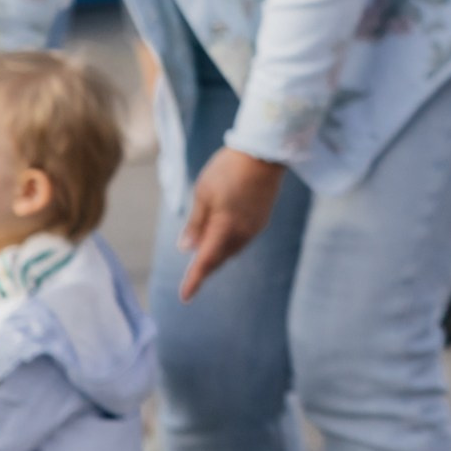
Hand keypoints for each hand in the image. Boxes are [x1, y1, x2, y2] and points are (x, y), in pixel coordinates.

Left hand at [178, 147, 286, 301]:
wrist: (265, 153)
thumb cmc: (228, 170)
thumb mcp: (203, 193)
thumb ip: (196, 223)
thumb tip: (186, 248)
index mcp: (224, 228)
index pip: (205, 261)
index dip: (194, 280)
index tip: (185, 297)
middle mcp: (242, 233)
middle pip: (220, 258)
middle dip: (206, 265)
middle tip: (192, 271)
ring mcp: (256, 226)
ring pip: (233, 249)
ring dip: (218, 253)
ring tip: (205, 247)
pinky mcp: (263, 217)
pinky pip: (243, 238)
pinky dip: (230, 241)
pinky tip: (224, 231)